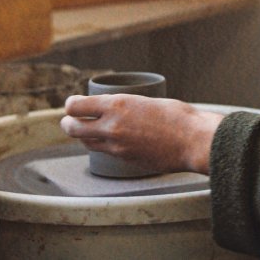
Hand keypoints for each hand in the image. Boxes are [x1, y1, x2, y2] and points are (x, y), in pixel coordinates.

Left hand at [60, 94, 223, 174]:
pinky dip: (102, 145)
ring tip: (85, 131)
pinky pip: (105, 151)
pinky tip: (108, 140)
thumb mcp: (148, 101)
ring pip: (86, 142)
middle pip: (73, 128)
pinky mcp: (124, 158)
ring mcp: (116, 145)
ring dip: (83, 136)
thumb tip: (116, 109)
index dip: (71, 105)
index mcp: (118, 104)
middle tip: (68, 120)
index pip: (77, 107)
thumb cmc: (177, 116)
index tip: (72, 104)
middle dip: (67, 123)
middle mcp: (112, 126)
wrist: (191, 140)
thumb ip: (128, 107)